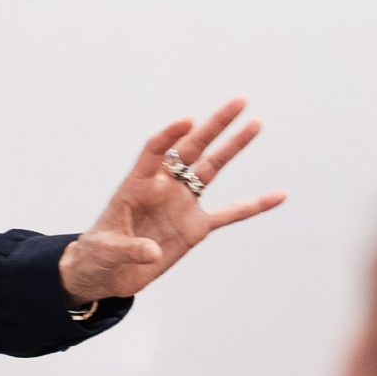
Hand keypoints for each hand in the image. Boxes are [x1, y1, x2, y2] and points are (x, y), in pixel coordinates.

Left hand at [59, 98, 285, 304]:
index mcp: (135, 185)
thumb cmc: (98, 255)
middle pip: (191, 148)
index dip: (169, 135)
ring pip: (211, 169)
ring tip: (255, 124)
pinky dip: (253, 206)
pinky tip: (278, 195)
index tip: (187, 121)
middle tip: (239, 102)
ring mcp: (182, 205)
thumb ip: (128, 249)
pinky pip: (229, 214)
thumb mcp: (106, 252)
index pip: (154, 151)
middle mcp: (163, 188)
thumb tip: (152, 252)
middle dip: (214, 126)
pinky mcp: (195, 227)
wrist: (106, 274)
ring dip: (233, 147)